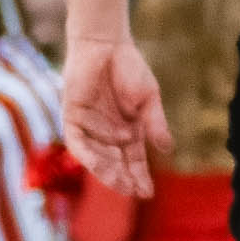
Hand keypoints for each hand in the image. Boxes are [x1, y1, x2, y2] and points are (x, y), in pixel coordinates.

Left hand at [61, 25, 160, 210]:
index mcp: (128, 130)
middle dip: (125, 179)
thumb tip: (167, 149)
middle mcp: (107, 133)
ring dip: (108, 171)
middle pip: (116, 163)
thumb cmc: (129, 69)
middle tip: (135, 193)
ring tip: (121, 184)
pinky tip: (101, 164)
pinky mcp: (71, 117)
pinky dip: (89, 154)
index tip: (148, 194)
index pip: (134, 160)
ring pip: (96, 157)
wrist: (105, 46)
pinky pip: (78, 142)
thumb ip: (155, 124)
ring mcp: (89, 127)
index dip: (140, 176)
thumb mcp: (149, 99)